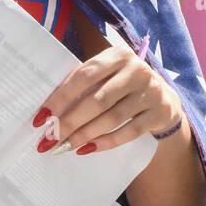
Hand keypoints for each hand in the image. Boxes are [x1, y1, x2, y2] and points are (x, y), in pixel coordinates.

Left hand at [31, 43, 183, 154]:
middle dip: (68, 122)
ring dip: (83, 135)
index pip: (83, 76)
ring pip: (111, 118)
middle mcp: (137, 70)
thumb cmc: (122, 86)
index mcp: (118, 55)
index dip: (60, 97)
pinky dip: (105, 142)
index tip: (40, 117)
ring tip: (63, 146)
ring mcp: (151, 92)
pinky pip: (128, 132)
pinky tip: (86, 149)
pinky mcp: (160, 113)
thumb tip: (48, 112)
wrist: (164, 99)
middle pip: (96, 100)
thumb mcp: (107, 76)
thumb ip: (84, 85)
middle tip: (48, 139)